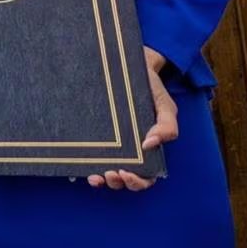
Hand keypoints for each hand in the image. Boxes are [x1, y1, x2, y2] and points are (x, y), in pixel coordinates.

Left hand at [89, 47, 177, 191]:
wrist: (132, 65)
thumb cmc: (151, 89)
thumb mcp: (166, 106)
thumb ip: (167, 127)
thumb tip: (150, 145)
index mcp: (147, 148)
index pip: (145, 176)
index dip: (137, 181)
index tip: (126, 172)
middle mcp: (128, 150)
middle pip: (124, 179)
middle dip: (118, 183)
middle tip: (111, 173)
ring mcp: (110, 143)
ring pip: (106, 172)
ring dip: (102, 180)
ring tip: (96, 176)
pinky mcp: (94, 134)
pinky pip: (89, 154)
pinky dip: (84, 165)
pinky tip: (79, 166)